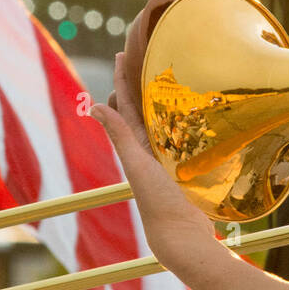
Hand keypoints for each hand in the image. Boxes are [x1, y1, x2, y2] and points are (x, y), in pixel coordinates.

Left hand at [90, 52, 217, 271]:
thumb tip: (93, 105)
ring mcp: (170, 159)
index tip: (123, 52)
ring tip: (168, 79)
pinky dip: (183, 122)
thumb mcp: (137, 164)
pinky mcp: (188, 168)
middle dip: (140, 83)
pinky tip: (196, 116)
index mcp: (135, 146)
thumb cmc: (158, 201)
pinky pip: (184, 136)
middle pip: (142, 109)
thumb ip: (120, 136)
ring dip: (162, 101)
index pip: (125, 104)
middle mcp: (149, 150)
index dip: (122, 78)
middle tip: (146, 57)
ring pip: (163, 122)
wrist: (182, 236)